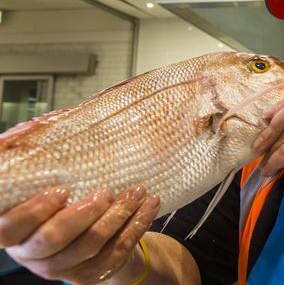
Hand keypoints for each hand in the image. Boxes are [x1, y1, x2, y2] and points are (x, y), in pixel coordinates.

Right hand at [0, 186, 159, 283]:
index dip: (34, 211)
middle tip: (105, 192)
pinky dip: (137, 225)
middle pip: (54, 238)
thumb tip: (41, 133)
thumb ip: (40, 174)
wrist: (85, 242)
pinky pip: (118, 249)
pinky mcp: (93, 273)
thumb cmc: (62, 206)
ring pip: (92, 243)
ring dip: (119, 214)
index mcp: (15, 234)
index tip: (61, 190)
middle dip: (83, 212)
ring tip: (137, 190)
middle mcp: (35, 256)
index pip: (10, 228)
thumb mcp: (44, 193)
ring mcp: (65, 268)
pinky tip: (149, 205)